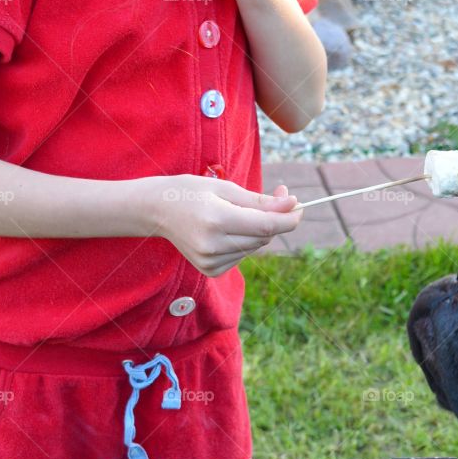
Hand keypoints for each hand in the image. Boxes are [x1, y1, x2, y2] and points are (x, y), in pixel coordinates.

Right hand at [148, 176, 302, 276]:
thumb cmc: (192, 191)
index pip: (265, 226)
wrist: (157, 210)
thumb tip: (293, 206)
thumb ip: (260, 201)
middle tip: (278, 196)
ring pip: (255, 247)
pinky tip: (227, 229)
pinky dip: (244, 241)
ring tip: (241, 211)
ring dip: (259, 229)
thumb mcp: (226, 188)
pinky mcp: (210, 270)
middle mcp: (212, 245)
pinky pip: (243, 255)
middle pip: (263, 237)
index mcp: (216, 220)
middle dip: (276, 218)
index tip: (300, 206)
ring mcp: (209, 261)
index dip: (288, 218)